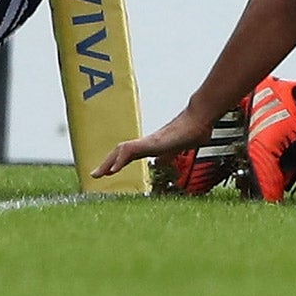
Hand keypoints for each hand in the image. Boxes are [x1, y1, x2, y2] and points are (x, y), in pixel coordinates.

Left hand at [94, 108, 212, 176]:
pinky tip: (113, 170)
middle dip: (107, 162)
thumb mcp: (177, 148)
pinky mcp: (151, 142)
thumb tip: (159, 162)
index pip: (129, 154)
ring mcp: (148, 141)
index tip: (106, 172)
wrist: (200, 119)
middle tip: (94, 175)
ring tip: (99, 174)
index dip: (117, 162)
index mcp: (152, 145)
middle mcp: (147, 142)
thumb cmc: (192, 130)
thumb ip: (167, 155)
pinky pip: (131, 150)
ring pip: (122, 149)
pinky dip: (120, 160)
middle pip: (121, 151)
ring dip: (109, 161)